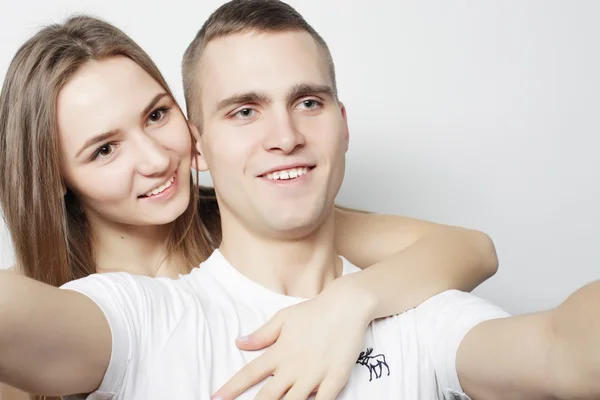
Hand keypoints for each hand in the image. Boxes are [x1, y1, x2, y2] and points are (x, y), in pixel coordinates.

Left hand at [211, 276, 376, 399]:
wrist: (347, 306)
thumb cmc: (314, 311)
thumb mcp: (283, 318)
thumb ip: (261, 335)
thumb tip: (238, 342)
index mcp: (279, 351)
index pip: (249, 373)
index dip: (231, 389)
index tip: (215, 398)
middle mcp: (293, 367)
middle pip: (267, 397)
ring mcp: (315, 375)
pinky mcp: (335, 379)